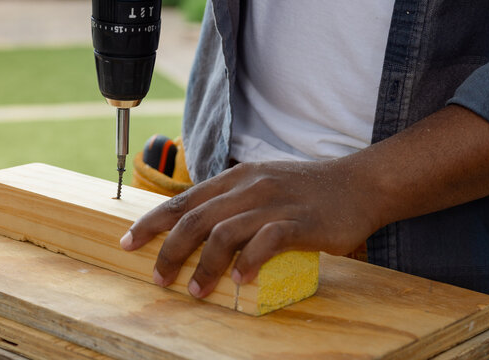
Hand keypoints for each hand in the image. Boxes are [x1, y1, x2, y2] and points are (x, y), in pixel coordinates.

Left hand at [120, 160, 381, 298]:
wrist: (359, 183)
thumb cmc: (308, 188)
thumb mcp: (263, 183)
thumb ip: (233, 200)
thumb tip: (201, 226)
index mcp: (236, 178)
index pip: (184, 200)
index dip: (152, 222)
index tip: (129, 242)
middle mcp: (249, 187)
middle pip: (195, 219)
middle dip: (169, 250)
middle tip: (159, 278)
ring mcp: (274, 204)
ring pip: (223, 233)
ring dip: (204, 265)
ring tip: (196, 290)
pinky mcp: (299, 222)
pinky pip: (264, 243)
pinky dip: (247, 263)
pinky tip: (239, 281)